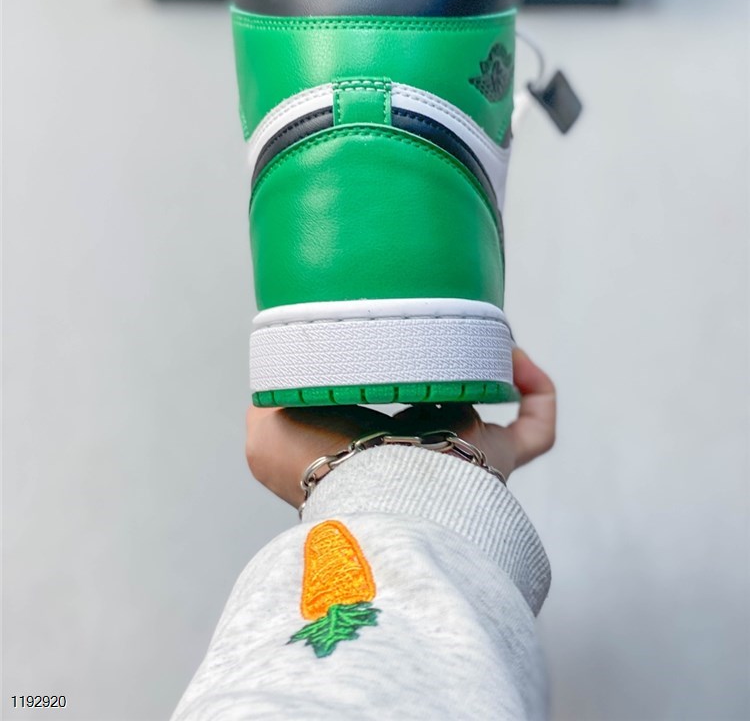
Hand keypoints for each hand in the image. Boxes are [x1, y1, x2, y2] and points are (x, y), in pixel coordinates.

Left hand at [245, 347, 555, 506]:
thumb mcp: (267, 425)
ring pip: (497, 425)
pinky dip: (537, 391)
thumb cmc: (313, 466)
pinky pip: (536, 430)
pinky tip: (516, 355)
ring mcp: (466, 467)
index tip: (393, 354)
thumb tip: (279, 366)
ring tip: (485, 338)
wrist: (360, 487)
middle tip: (449, 341)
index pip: (391, 428)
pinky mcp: (498, 459)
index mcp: (375, 459)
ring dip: (497, 376)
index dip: (394, 392)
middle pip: (451, 426)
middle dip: (455, 384)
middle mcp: (424, 468)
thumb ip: (270, 392)